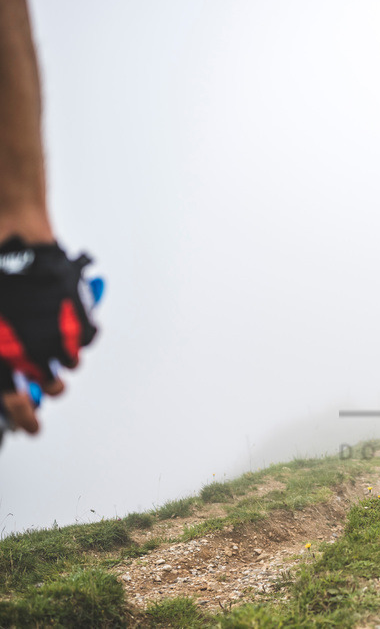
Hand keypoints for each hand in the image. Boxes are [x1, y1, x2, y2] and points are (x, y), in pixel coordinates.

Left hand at [0, 237, 98, 430]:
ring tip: (53, 339)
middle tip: (45, 377)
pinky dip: (80, 333)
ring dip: (64, 357)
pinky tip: (65, 319)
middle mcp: (35, 348)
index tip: (31, 428)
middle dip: (50, 385)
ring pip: (71, 363)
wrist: (12, 236)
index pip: (14, 401)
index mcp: (5, 353)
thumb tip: (9, 369)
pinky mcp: (78, 314)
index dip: (24, 418)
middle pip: (52, 386)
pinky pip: (87, 338)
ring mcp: (60, 332)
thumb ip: (2, 344)